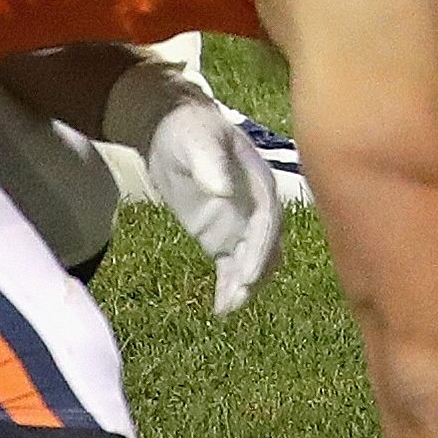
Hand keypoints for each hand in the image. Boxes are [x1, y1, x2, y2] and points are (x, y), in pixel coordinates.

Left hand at [135, 87, 287, 312]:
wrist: (168, 131)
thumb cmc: (186, 129)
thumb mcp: (194, 139)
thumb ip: (209, 161)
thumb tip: (222, 189)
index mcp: (259, 181)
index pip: (268, 220)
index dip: (262, 248)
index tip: (250, 274)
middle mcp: (257, 207)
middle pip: (267, 246)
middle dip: (256, 272)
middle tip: (239, 297)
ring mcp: (241, 225)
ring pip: (254, 262)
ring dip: (245, 285)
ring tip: (227, 307)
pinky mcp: (222, 238)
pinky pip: (231, 267)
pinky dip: (229, 286)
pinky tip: (221, 308)